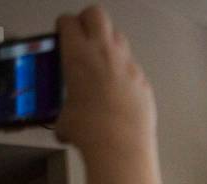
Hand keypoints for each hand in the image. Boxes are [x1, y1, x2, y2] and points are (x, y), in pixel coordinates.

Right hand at [55, 6, 155, 152]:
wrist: (121, 146)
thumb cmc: (90, 131)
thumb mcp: (64, 118)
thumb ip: (64, 112)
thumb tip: (64, 126)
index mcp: (78, 54)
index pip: (68, 21)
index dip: (64, 26)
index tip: (62, 33)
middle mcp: (105, 52)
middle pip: (96, 15)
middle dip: (88, 21)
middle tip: (83, 34)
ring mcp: (128, 65)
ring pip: (119, 37)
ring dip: (108, 43)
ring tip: (101, 62)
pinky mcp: (144, 81)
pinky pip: (133, 67)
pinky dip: (124, 72)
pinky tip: (119, 90)